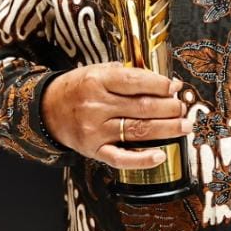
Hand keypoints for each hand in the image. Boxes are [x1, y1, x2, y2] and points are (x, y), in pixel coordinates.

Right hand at [41, 63, 191, 168]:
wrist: (47, 110)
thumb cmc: (76, 88)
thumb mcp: (95, 71)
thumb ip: (124, 74)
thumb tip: (160, 82)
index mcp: (96, 81)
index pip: (134, 81)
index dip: (159, 84)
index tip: (174, 87)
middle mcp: (96, 105)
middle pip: (141, 107)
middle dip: (168, 108)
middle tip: (182, 107)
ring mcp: (95, 130)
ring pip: (138, 131)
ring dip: (166, 129)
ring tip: (183, 126)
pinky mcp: (93, 150)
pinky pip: (121, 158)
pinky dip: (142, 159)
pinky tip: (160, 155)